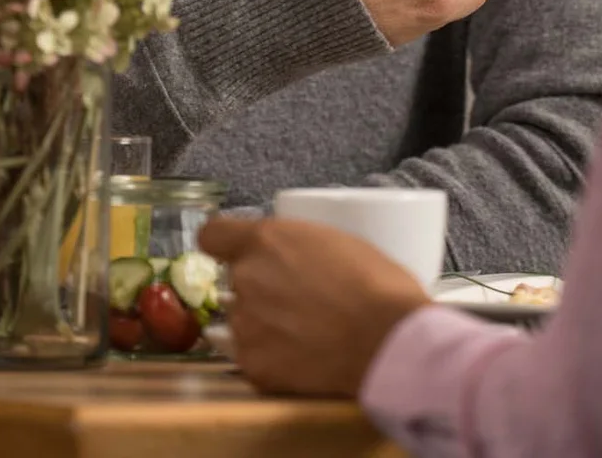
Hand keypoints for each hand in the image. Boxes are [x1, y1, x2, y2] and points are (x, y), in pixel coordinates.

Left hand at [199, 214, 430, 395]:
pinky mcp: (253, 366)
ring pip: (242, 320)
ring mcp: (245, 325)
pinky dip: (272, 358)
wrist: (389, 341)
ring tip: (303, 333)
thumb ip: (297, 246)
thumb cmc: (377, 284)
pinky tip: (303, 358)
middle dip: (259, 287)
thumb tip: (291, 257)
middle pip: (235, 280)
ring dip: (263, 324)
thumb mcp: (337, 240)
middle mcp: (246, 279)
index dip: (225, 244)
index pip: (213, 235)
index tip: (238, 253)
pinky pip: (251, 356)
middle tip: (296, 299)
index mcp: (265, 240)